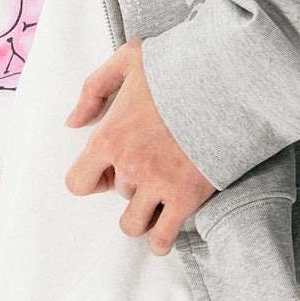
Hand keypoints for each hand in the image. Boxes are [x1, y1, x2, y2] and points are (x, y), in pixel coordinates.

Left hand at [63, 39, 217, 253]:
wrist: (226, 78)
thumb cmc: (177, 65)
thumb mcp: (128, 60)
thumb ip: (93, 89)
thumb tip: (73, 122)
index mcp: (108, 137)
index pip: (78, 182)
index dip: (91, 178)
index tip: (109, 169)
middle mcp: (128, 166)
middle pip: (116, 195)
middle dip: (130, 183)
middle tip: (153, 162)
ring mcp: (157, 185)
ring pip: (134, 224)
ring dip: (143, 212)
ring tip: (159, 194)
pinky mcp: (186, 197)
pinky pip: (162, 239)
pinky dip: (161, 240)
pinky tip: (167, 227)